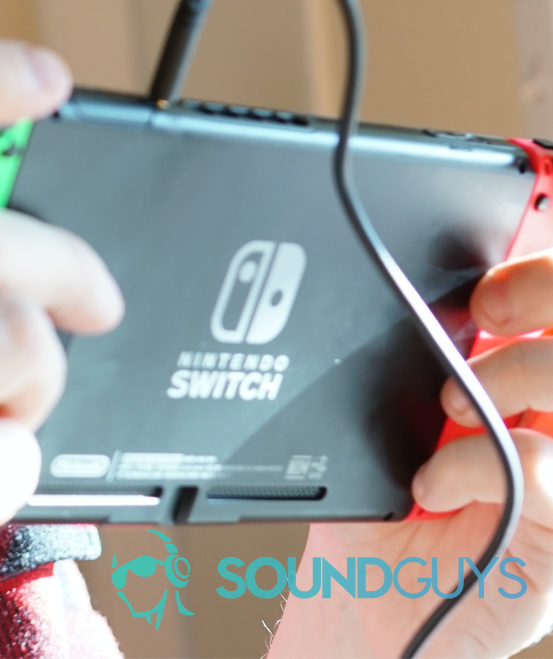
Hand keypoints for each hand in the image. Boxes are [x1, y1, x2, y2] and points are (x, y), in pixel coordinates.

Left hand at [273, 253, 552, 658]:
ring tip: (445, 406)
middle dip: (545, 299)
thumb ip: (413, 359)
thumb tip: (401, 289)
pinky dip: (478, 462)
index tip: (485, 289)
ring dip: (513, 376)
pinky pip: (547, 471)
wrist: (361, 618)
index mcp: (525, 387)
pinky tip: (430, 483)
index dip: (543, 279)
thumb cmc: (372, 517)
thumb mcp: (384, 420)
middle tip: (481, 319)